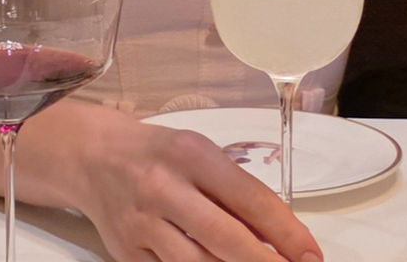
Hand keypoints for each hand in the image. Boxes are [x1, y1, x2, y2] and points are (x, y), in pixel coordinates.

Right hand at [73, 115, 322, 261]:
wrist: (95, 157)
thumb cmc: (161, 156)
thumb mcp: (200, 155)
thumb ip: (236, 193)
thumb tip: (281, 238)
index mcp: (192, 155)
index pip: (249, 198)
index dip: (286, 232)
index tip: (311, 256)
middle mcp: (165, 188)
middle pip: (226, 239)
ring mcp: (143, 225)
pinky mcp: (127, 255)